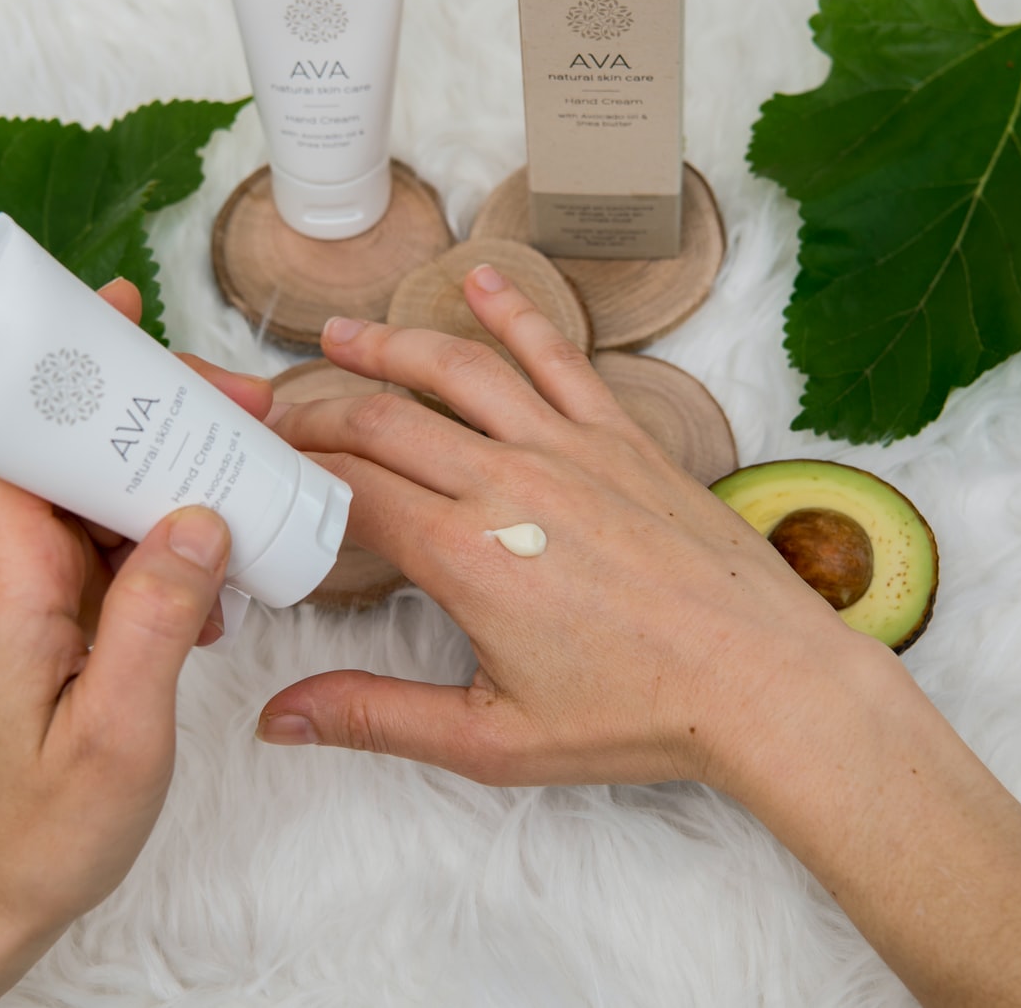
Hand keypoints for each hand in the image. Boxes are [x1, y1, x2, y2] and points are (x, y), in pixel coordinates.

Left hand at [0, 279, 273, 1007]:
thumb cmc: (32, 830)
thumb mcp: (115, 732)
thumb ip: (157, 618)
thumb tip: (200, 515)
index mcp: (10, 581)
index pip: (12, 437)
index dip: (55, 365)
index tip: (111, 308)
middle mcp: (16, 573)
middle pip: (75, 451)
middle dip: (156, 414)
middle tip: (248, 406)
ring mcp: (38, 598)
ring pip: (105, 500)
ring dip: (176, 480)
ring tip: (254, 480)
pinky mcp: (62, 625)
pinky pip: (119, 554)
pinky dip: (174, 548)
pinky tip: (222, 583)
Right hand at [255, 263, 873, 788]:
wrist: (763, 680)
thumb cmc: (639, 714)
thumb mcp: (492, 740)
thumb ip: (376, 716)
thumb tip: (283, 718)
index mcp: (467, 555)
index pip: (348, 490)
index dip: (291, 473)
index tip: (257, 469)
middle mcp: (510, 483)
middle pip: (385, 420)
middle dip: (317, 410)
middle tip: (273, 412)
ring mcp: (570, 448)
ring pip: (459, 369)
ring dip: (390, 346)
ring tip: (340, 334)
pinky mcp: (623, 437)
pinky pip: (557, 356)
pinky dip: (515, 312)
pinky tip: (480, 279)